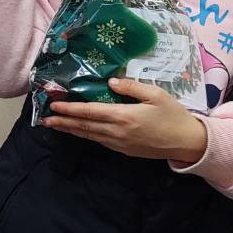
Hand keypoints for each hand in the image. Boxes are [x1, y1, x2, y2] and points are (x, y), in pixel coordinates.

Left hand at [43, 78, 208, 162]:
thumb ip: (131, 87)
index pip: (89, 112)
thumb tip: (109, 82)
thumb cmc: (173, 115)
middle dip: (63, 121)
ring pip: (89, 135)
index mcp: (123, 116)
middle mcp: (117, 132)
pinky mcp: (124, 150)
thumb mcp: (156, 94)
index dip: (69, 108)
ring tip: (54, 125)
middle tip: (44, 119)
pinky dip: (86, 135)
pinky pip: (100, 141)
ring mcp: (120, 143)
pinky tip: (79, 130)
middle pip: (84, 126)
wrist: (188, 143)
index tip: (54, 105)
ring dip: (71, 129)